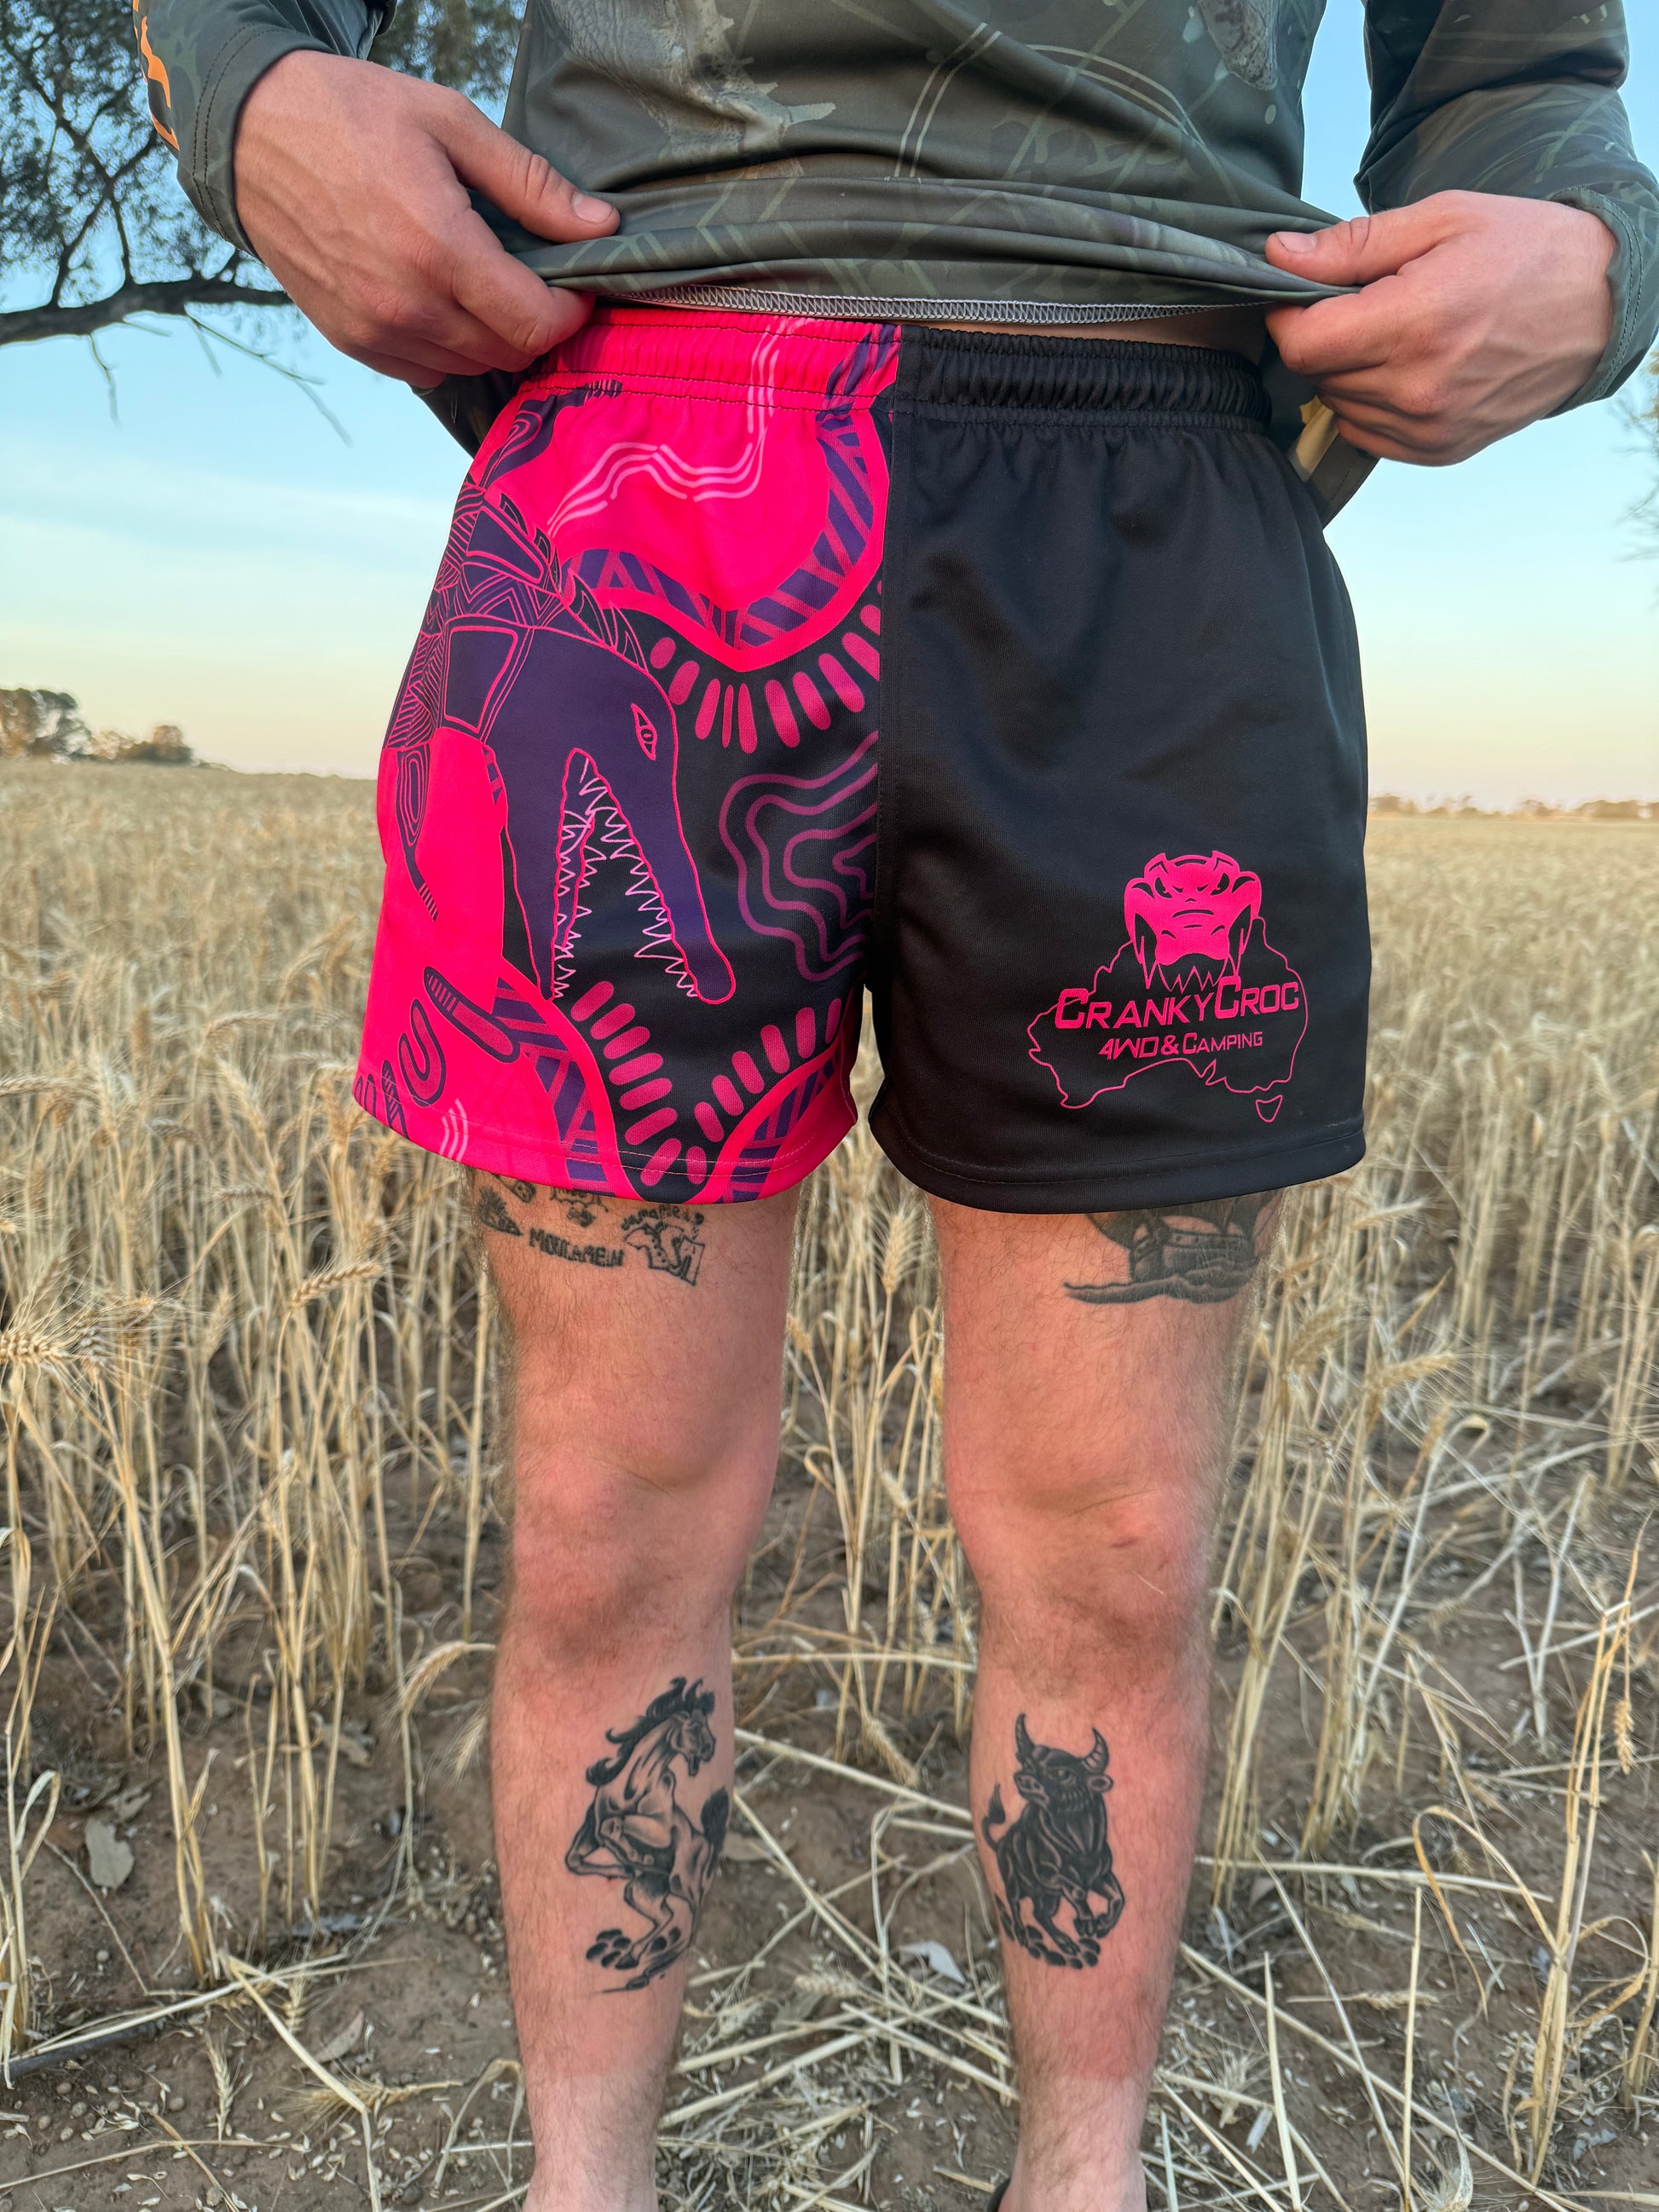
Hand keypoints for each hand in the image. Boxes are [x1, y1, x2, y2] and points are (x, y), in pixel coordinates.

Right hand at [234, 51, 619, 384]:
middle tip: (534, 277)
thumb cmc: (352, 114)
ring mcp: (375, 330)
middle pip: (509, 351)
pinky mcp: (352, 342)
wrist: (250, 133)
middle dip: (536, 321)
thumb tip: (601, 227)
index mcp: (438, 248)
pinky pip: (428, 370)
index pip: (536, 324)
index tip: (576, 283)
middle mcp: (406, 305)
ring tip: (484, 280)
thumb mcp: (451, 123)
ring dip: (493, 335)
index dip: (571, 311)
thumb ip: (531, 184)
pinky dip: (450, 346)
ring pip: (472, 366)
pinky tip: (442, 296)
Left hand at [1264, 191, 1614, 464]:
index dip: (1289, 317)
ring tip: (1393, 332)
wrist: (1597, 306)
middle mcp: (1418, 386)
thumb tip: (1280, 256)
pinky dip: (1369, 403)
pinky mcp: (1438, 450)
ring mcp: (1429, 426)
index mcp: (1415, 323)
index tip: (1303, 295)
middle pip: (1317, 375)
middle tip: (1363, 304)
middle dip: (1323, 337)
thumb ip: (1353, 245)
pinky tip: (1404, 366)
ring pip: (1337, 407)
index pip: (1303, 345)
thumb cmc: (1524, 251)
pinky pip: (1366, 434)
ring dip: (1346, 371)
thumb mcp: (1441, 220)